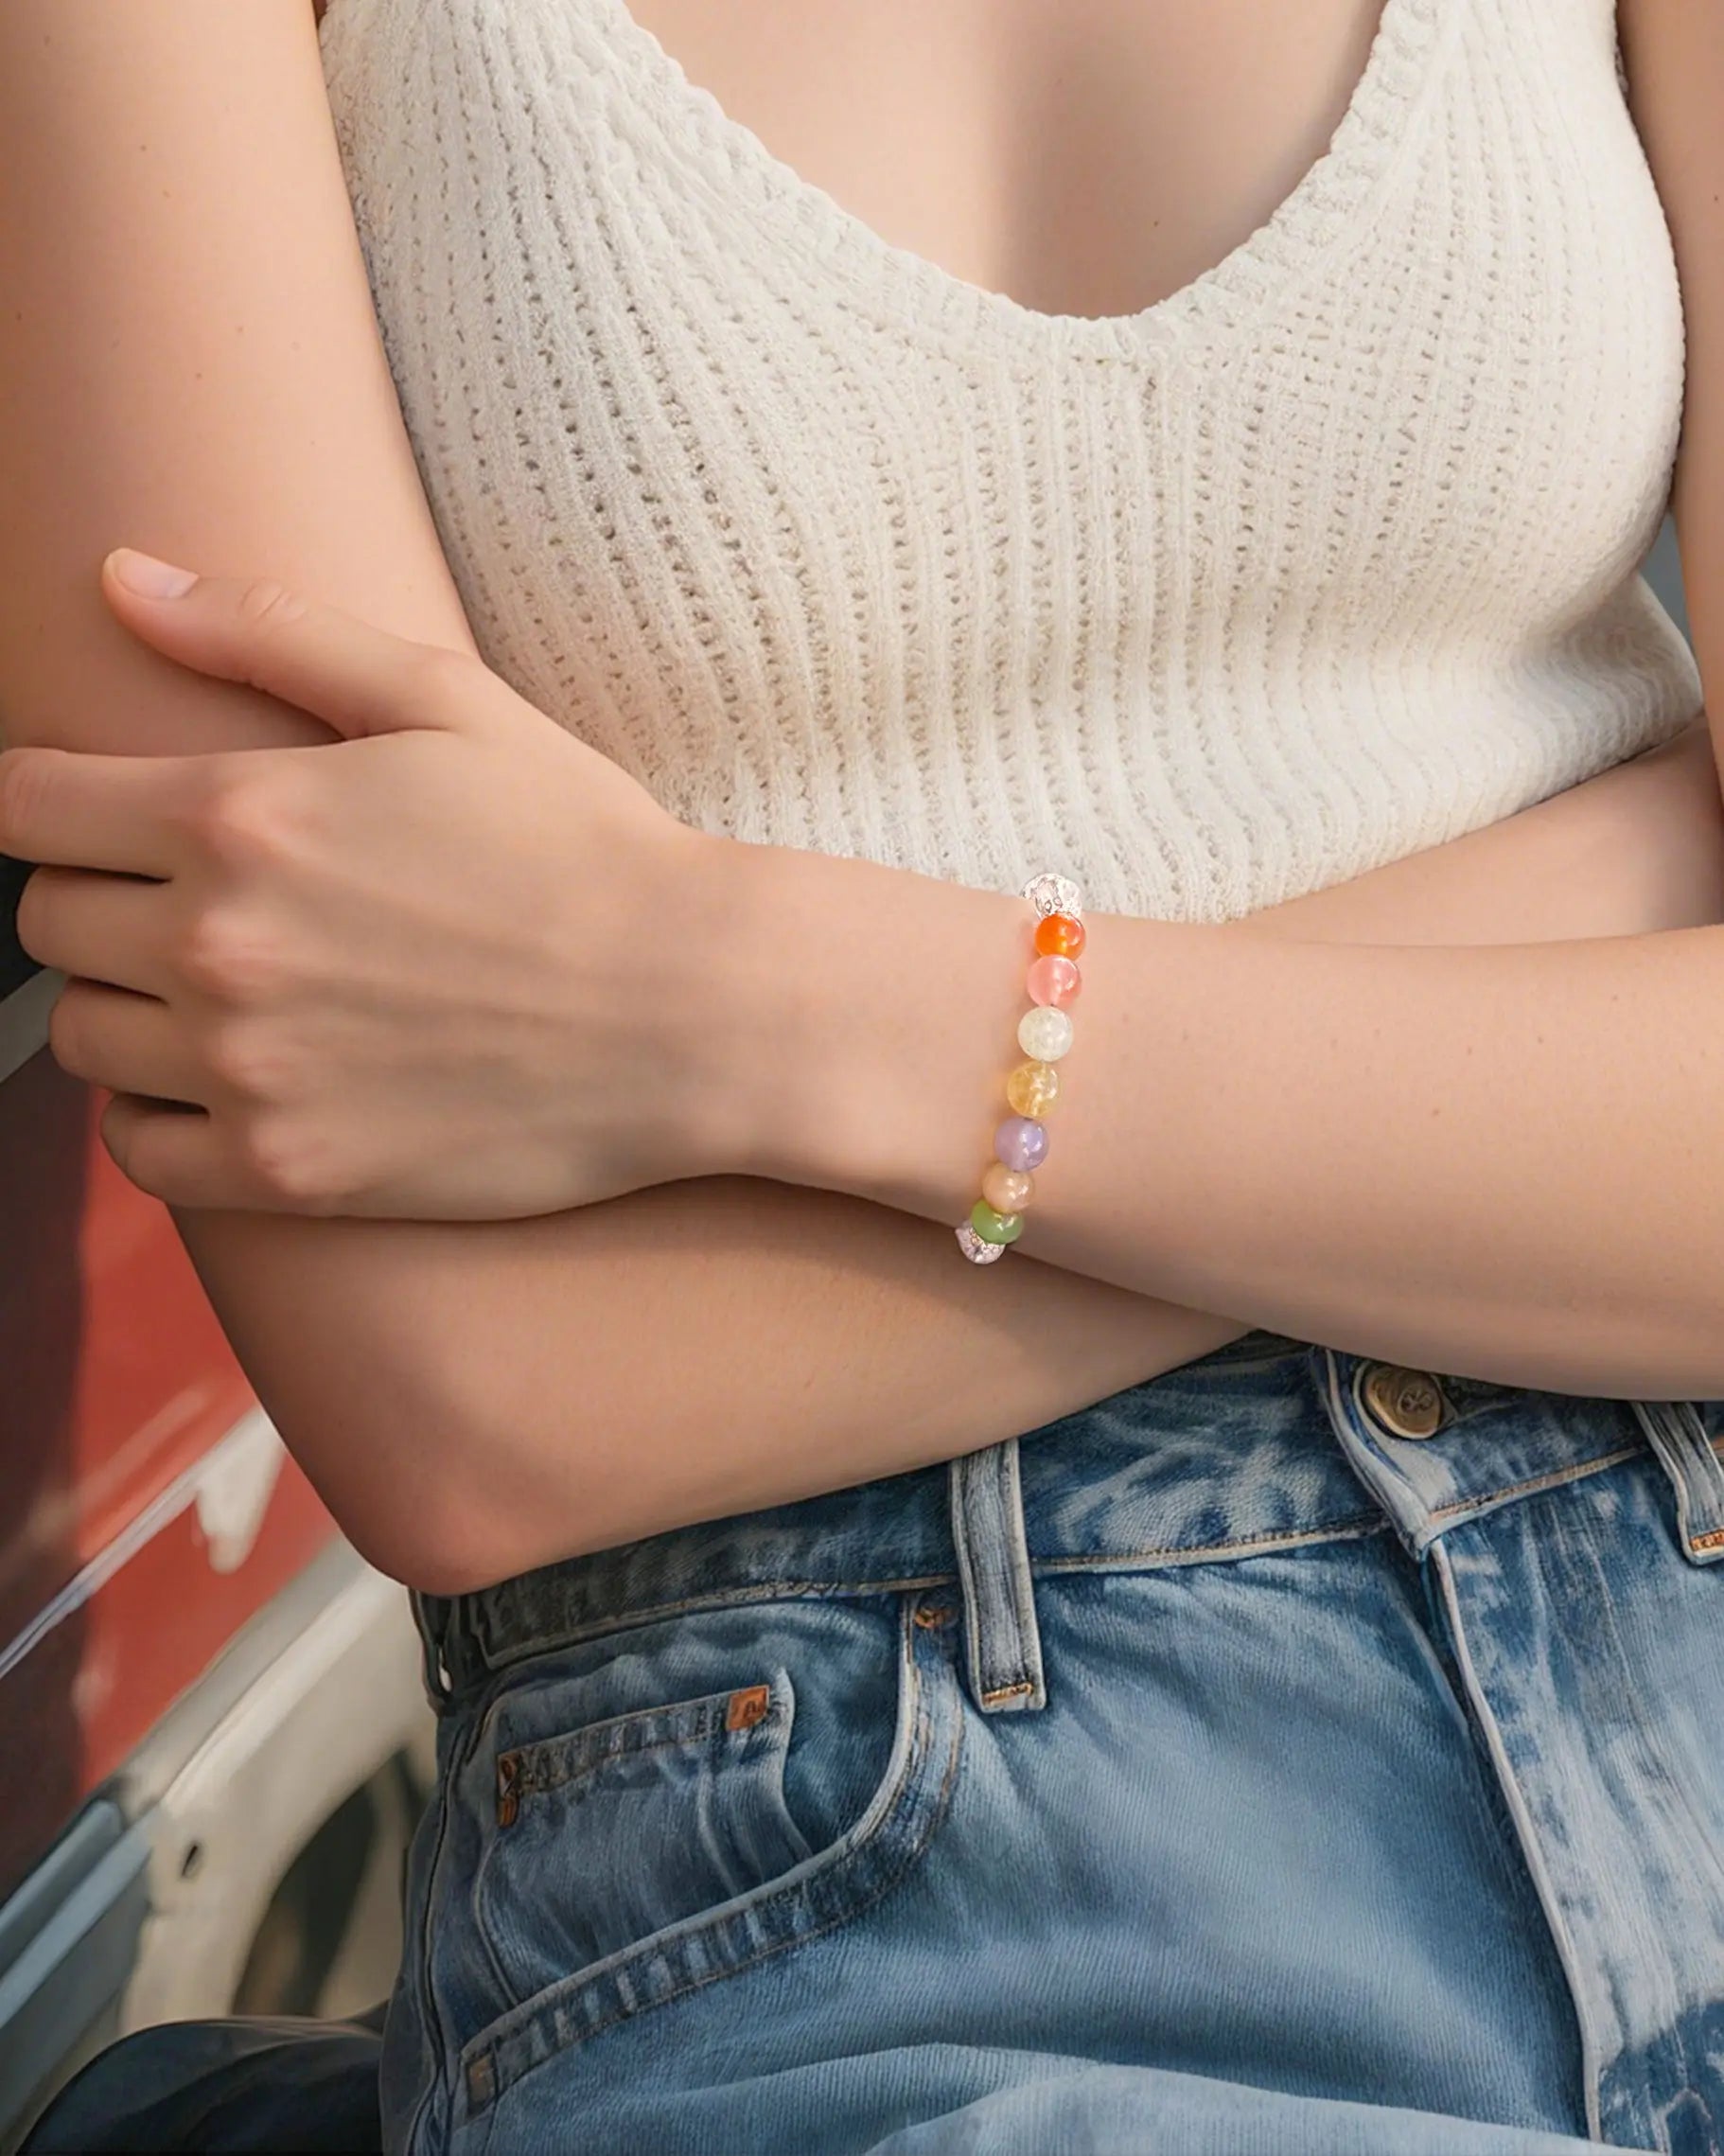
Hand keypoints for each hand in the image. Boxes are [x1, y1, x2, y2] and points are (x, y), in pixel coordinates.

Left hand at [0, 550, 736, 1216]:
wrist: (693, 1008)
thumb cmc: (584, 844)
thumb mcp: (446, 700)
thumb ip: (268, 630)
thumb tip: (115, 576)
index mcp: (237, 812)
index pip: (26, 804)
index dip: (58, 802)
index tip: (109, 818)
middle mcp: (217, 942)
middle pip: (48, 922)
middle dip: (103, 901)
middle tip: (199, 905)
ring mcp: (246, 1067)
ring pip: (78, 1038)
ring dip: (128, 1009)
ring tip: (221, 996)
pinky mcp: (287, 1171)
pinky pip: (135, 1152)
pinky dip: (157, 1117)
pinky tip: (229, 1085)